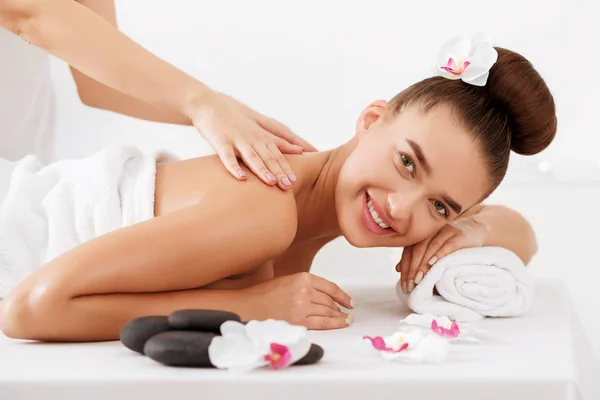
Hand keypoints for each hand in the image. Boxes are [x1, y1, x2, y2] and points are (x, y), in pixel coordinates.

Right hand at [190, 91, 317, 189]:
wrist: (209, 105)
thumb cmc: (235, 120)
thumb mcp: (258, 128)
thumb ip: (277, 140)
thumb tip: (299, 149)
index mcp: (261, 137)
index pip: (278, 153)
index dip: (287, 166)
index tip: (297, 179)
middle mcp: (252, 138)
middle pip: (268, 157)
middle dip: (279, 172)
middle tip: (289, 186)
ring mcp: (237, 140)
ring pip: (251, 157)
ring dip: (262, 170)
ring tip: (271, 182)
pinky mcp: (220, 142)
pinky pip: (228, 157)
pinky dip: (234, 167)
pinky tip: (241, 178)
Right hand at [244, 272, 353, 329]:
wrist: (247, 305)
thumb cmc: (263, 293)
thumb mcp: (287, 280)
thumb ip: (305, 285)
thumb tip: (324, 296)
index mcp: (302, 277)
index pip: (330, 287)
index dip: (343, 296)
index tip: (349, 301)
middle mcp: (304, 291)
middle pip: (329, 301)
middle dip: (339, 308)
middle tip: (345, 312)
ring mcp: (301, 306)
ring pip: (327, 312)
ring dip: (339, 316)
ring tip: (345, 319)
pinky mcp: (298, 321)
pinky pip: (322, 323)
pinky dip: (334, 324)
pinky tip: (341, 323)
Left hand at [396, 215, 487, 293]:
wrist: (476, 229)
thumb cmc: (451, 242)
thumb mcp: (432, 249)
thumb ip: (416, 256)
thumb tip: (398, 268)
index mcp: (422, 234)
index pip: (409, 250)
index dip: (405, 267)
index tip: (404, 284)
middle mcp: (432, 230)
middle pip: (417, 249)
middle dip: (412, 268)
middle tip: (410, 285)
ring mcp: (446, 231)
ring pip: (431, 247)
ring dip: (424, 264)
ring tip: (419, 278)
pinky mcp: (460, 235)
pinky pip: (448, 244)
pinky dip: (440, 254)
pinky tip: (434, 264)